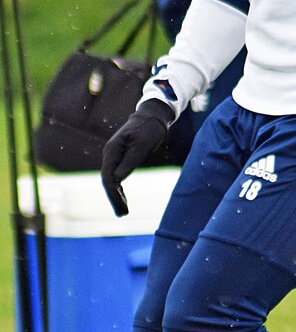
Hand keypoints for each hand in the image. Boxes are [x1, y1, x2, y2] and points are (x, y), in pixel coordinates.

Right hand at [101, 99, 173, 215]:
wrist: (152, 116)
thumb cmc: (149, 129)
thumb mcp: (142, 146)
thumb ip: (129, 162)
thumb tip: (116, 180)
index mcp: (112, 150)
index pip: (107, 177)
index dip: (113, 194)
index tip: (121, 206)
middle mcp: (110, 153)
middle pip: (107, 180)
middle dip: (114, 198)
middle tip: (122, 214)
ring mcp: (114, 156)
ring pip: (111, 180)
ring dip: (116, 196)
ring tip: (123, 212)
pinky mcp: (120, 158)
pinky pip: (116, 176)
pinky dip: (119, 188)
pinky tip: (123, 199)